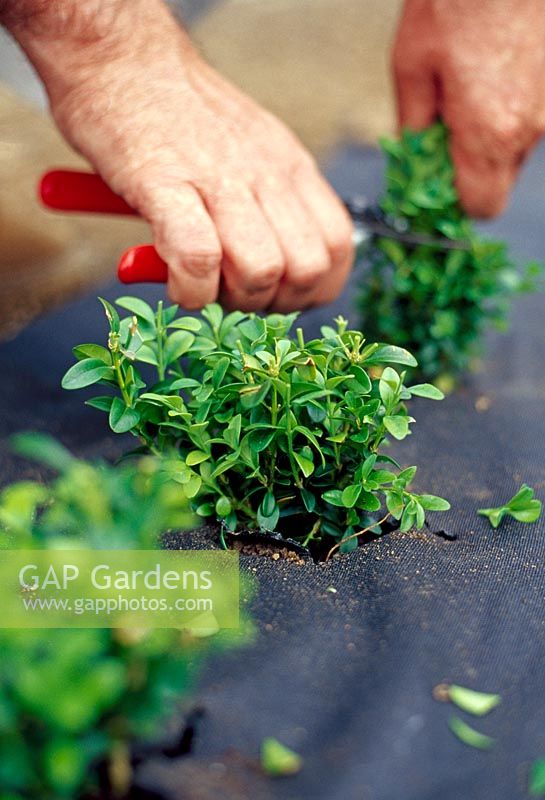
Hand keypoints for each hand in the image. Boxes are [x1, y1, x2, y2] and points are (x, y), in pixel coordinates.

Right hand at [9, 0, 352, 310]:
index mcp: (291, 167)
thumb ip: (260, 213)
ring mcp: (219, 178)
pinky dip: (189, 289)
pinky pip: (199, 260)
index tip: (278, 295)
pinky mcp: (165, 184)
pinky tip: (173, 280)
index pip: (339, 247)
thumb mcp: (244, 154)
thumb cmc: (178, 116)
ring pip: (262, 270)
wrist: (119, 57)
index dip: (314, 290)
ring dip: (231, 299)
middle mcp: (267, 173)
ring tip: (201, 285)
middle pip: (307, 269)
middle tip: (233, 294)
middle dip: (273, 303)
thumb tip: (261, 282)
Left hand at [392, 0, 544, 216]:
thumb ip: (413, 125)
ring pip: (515, 150)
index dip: (455, 203)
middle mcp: (529, 127)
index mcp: (489, 131)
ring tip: (464, 90)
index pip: (481, 206)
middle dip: (468, 170)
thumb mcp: (412, 64)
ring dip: (487, 137)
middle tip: (442, 134)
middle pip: (499, 182)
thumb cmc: (455, 0)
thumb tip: (411, 160)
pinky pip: (530, 118)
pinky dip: (506, 110)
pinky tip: (487, 74)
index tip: (434, 185)